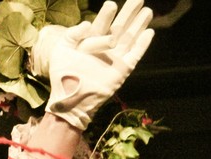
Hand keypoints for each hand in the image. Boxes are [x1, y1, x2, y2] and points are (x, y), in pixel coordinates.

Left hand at [34, 0, 153, 129]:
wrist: (71, 97)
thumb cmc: (62, 76)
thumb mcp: (61, 51)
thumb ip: (71, 35)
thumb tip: (88, 23)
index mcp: (89, 43)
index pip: (101, 25)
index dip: (106, 14)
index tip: (111, 4)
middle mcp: (104, 49)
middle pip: (119, 27)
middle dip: (128, 13)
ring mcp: (114, 59)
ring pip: (130, 37)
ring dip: (139, 24)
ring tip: (147, 10)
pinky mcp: (123, 69)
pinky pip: (135, 54)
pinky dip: (143, 44)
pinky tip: (149, 32)